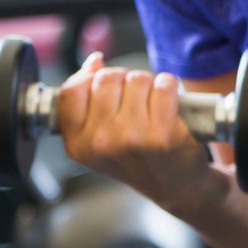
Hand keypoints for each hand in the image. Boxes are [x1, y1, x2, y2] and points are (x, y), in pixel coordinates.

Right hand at [49, 52, 220, 210]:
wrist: (176, 186)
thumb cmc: (138, 159)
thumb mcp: (99, 140)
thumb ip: (87, 102)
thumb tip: (94, 62)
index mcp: (78, 144)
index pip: (71, 90)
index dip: (89, 79)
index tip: (107, 88)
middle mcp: (101, 142)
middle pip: (106, 78)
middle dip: (124, 81)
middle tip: (136, 100)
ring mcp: (132, 137)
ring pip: (137, 78)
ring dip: (149, 84)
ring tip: (154, 105)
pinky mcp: (163, 133)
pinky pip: (164, 84)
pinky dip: (171, 86)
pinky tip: (171, 104)